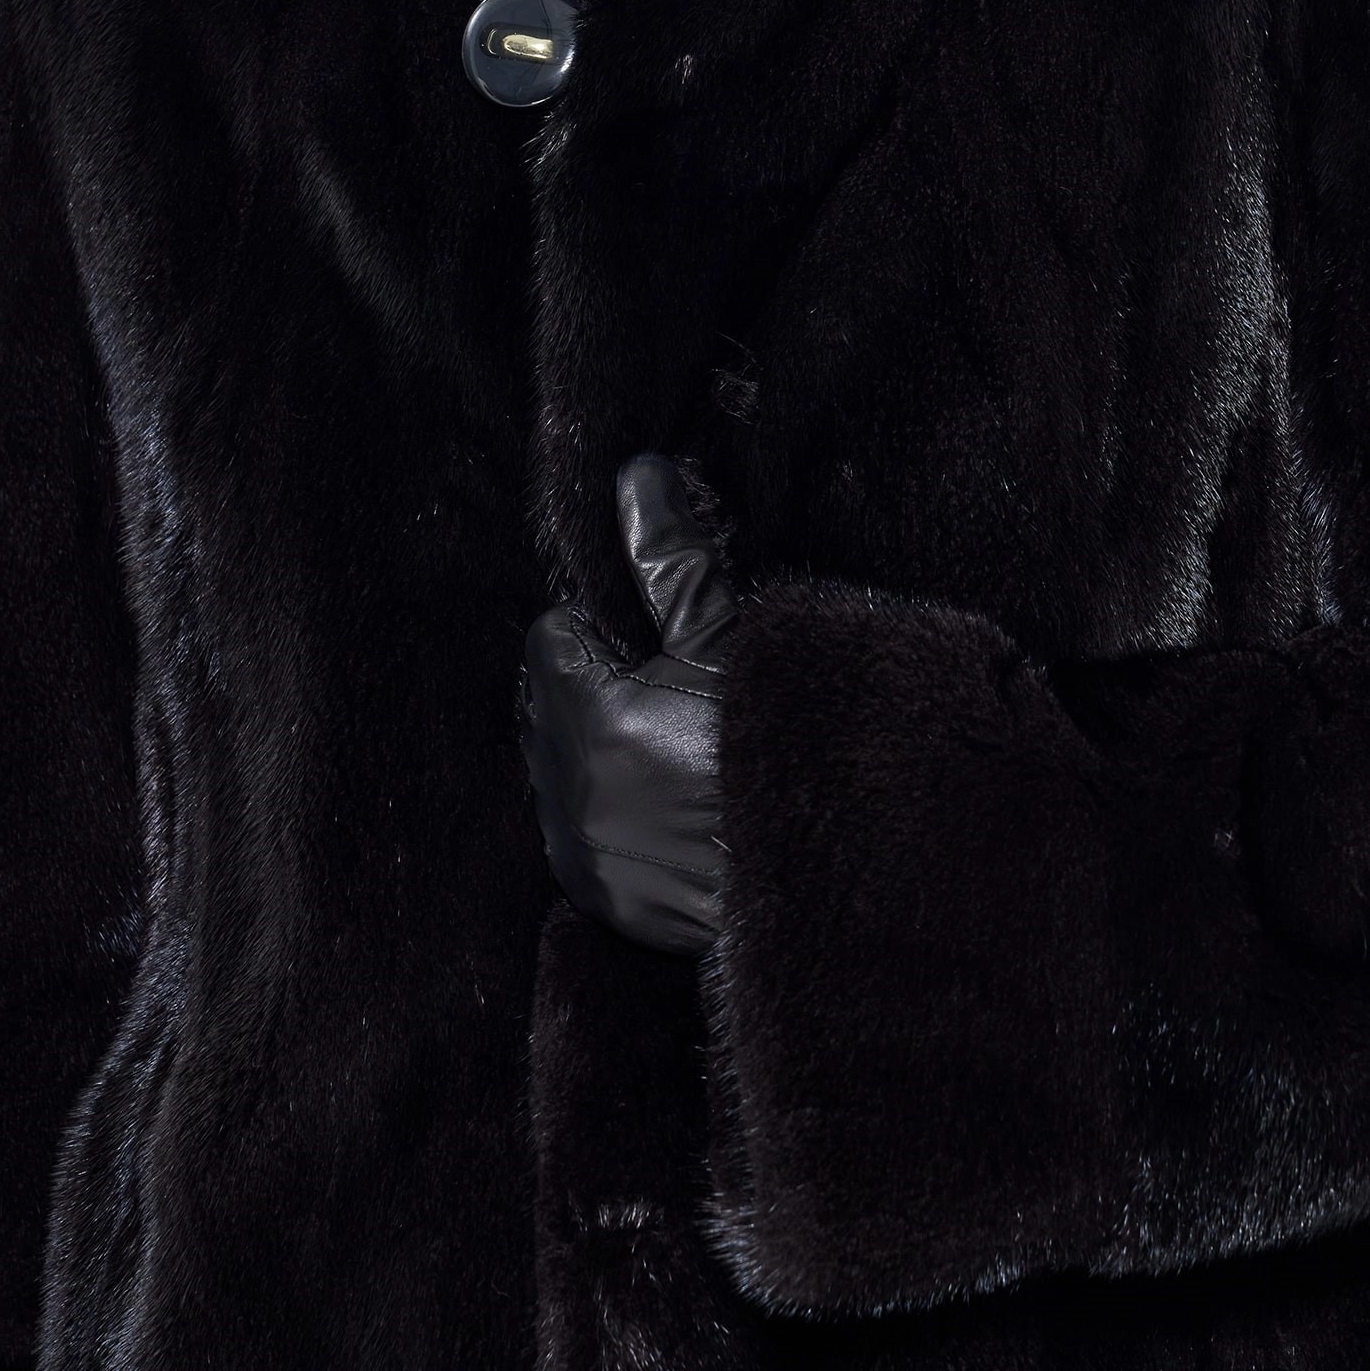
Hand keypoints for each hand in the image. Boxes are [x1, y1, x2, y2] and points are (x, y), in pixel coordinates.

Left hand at [520, 453, 738, 954]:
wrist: (818, 875)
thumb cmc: (780, 748)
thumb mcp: (733, 642)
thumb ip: (673, 560)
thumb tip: (639, 477)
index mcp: (586, 711)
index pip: (554, 635)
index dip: (605, 628)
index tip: (656, 641)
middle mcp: (564, 784)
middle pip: (551, 699)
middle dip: (596, 686)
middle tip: (671, 692)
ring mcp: (575, 846)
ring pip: (560, 764)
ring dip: (599, 749)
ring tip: (676, 749)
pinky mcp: (595, 893)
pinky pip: (577, 829)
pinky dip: (610, 811)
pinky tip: (669, 805)